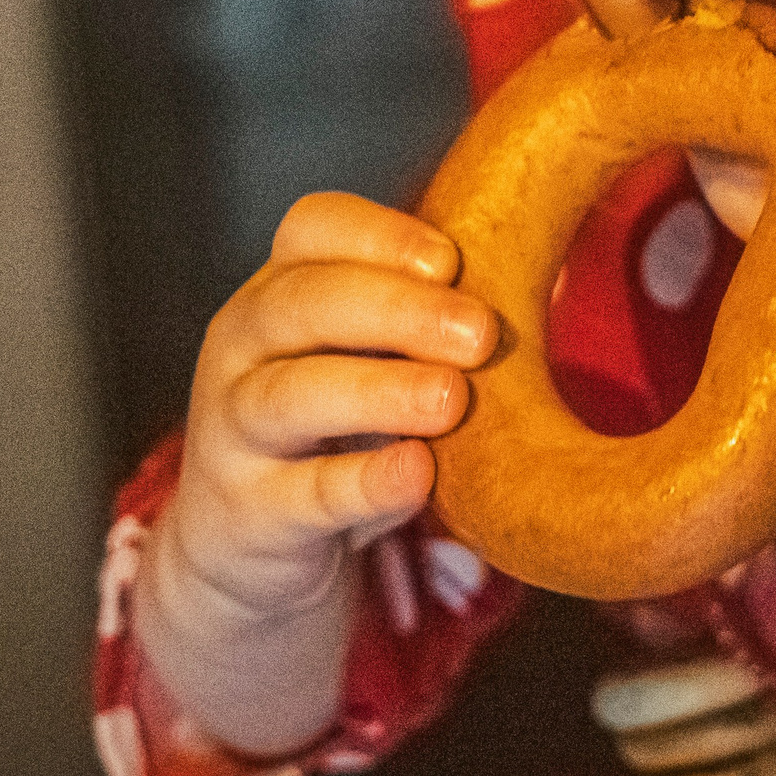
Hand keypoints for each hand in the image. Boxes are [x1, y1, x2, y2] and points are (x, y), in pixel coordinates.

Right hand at [164, 191, 498, 624]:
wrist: (252, 545)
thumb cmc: (334, 430)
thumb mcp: (369, 362)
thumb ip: (430, 324)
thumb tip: (542, 279)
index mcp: (280, 290)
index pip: (311, 230)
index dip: (381, 236)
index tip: (452, 261)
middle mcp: (244, 347)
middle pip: (303, 302)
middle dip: (396, 309)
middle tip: (479, 334)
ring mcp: (233, 430)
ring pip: (290, 395)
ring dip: (378, 391)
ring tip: (451, 400)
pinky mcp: (249, 513)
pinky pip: (306, 494)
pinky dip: (364, 481)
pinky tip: (418, 473)